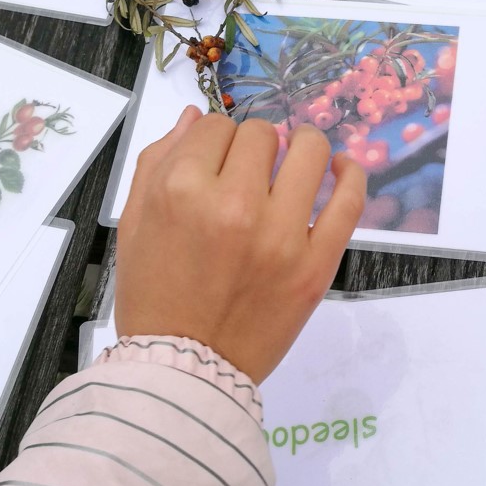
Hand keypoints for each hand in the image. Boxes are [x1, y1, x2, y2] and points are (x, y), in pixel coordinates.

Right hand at [115, 107, 364, 384]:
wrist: (186, 368)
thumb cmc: (154, 297)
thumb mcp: (134, 224)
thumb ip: (157, 162)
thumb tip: (194, 117)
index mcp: (180, 191)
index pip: (215, 127)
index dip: (216, 141)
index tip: (218, 162)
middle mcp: (233, 204)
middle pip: (260, 135)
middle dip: (254, 145)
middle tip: (251, 171)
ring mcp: (281, 235)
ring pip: (309, 151)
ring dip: (305, 143)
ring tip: (299, 153)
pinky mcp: (316, 264)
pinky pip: (348, 201)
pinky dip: (351, 174)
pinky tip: (342, 168)